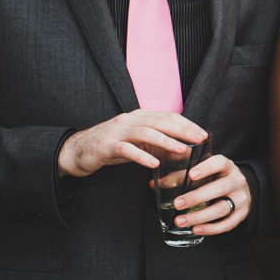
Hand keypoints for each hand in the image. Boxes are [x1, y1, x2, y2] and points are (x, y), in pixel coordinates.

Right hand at [57, 110, 207, 177]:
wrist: (76, 151)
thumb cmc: (110, 147)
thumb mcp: (136, 143)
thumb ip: (156, 143)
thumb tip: (181, 149)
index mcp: (139, 117)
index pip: (167, 116)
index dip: (186, 124)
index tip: (203, 133)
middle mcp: (129, 120)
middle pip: (160, 121)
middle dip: (182, 130)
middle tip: (200, 139)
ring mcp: (117, 131)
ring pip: (145, 132)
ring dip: (165, 141)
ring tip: (181, 149)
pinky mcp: (106, 145)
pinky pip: (126, 149)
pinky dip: (141, 155)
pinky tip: (154, 163)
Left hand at [167, 155, 250, 235]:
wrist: (242, 190)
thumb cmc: (217, 179)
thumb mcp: (204, 173)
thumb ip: (181, 176)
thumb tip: (154, 184)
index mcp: (227, 167)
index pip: (220, 163)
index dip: (206, 168)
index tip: (191, 174)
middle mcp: (237, 181)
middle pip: (220, 188)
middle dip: (197, 197)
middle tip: (177, 204)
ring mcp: (240, 199)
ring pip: (222, 208)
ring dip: (199, 216)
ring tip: (180, 221)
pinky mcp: (241, 214)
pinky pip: (227, 224)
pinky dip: (210, 229)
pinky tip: (195, 229)